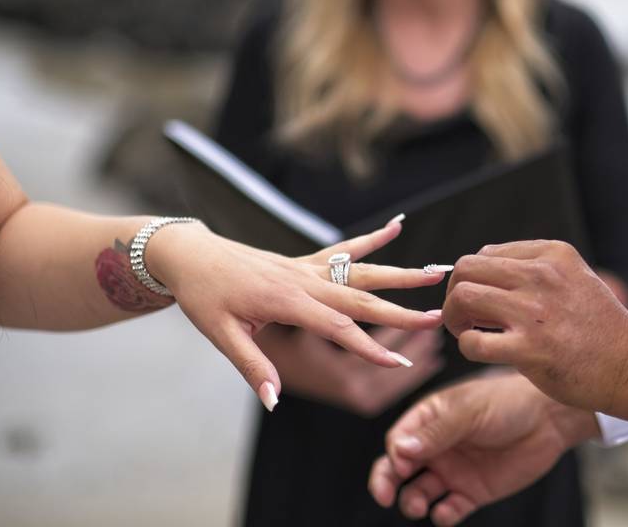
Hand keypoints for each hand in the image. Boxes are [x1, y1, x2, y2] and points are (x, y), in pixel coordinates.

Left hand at [146, 217, 446, 409]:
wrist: (189, 255)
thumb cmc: (203, 296)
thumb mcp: (221, 335)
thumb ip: (253, 367)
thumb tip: (276, 402)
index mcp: (287, 302)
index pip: (339, 327)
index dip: (370, 347)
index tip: (400, 361)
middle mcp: (304, 281)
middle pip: (363, 297)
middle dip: (402, 311)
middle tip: (438, 318)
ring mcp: (308, 267)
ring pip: (363, 271)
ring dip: (401, 273)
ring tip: (436, 272)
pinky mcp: (305, 260)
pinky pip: (345, 249)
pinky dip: (373, 238)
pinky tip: (398, 226)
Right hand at [368, 373, 596, 525]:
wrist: (549, 419)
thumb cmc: (507, 402)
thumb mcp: (470, 411)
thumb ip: (437, 431)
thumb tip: (399, 449)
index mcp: (429, 419)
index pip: (399, 439)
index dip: (395, 453)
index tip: (402, 464)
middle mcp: (436, 447)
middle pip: (398, 468)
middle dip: (386, 482)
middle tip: (383, 496)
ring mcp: (453, 471)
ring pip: (419, 492)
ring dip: (412, 501)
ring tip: (418, 506)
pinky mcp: (472, 492)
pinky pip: (449, 509)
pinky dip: (442, 515)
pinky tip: (446, 513)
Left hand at [443, 241, 627, 427]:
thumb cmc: (598, 327)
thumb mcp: (574, 277)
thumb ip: (533, 268)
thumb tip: (480, 266)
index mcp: (552, 255)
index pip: (485, 253)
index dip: (473, 278)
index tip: (481, 301)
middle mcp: (542, 276)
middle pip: (466, 268)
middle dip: (455, 293)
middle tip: (464, 316)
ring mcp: (535, 312)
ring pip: (462, 297)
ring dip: (454, 317)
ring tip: (467, 332)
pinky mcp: (531, 350)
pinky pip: (473, 342)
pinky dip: (467, 346)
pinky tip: (481, 351)